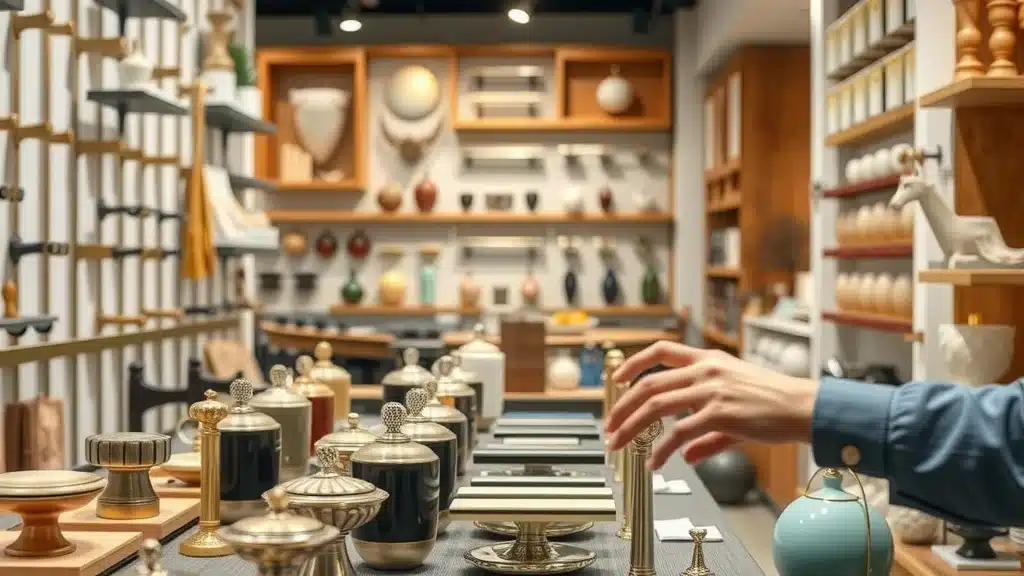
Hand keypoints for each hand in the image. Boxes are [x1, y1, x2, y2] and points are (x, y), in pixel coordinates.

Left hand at [605, 341, 818, 469]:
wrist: (803, 407)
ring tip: (619, 444)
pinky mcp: (719, 413)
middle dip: (623, 407)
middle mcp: (706, 370)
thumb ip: (706, 432)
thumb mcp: (734, 406)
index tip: (617, 378)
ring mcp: (711, 390)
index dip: (634, 362)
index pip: (662, 351)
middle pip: (650, 384)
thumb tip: (685, 455)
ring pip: (656, 406)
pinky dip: (661, 450)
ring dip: (631, 427)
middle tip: (610, 426)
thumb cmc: (774, 403)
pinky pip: (678, 433)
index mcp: (708, 360)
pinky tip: (654, 462)